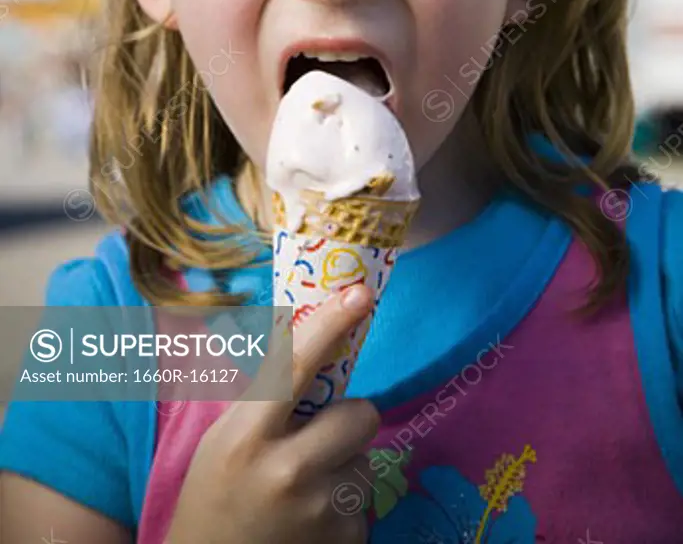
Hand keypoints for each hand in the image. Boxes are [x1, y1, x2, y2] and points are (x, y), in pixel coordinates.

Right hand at [166, 284, 378, 543]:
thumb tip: (311, 335)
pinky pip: (366, 505)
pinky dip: (345, 508)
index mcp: (246, 436)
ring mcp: (319, 513)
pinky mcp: (344, 542)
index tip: (359, 293)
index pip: (295, 366)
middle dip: (350, 419)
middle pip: (361, 414)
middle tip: (323, 434)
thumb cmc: (213, 494)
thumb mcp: (224, 437)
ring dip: (346, 467)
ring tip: (307, 489)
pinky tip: (312, 521)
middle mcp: (286, 472)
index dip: (330, 324)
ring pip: (368, 461)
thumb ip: (268, 397)